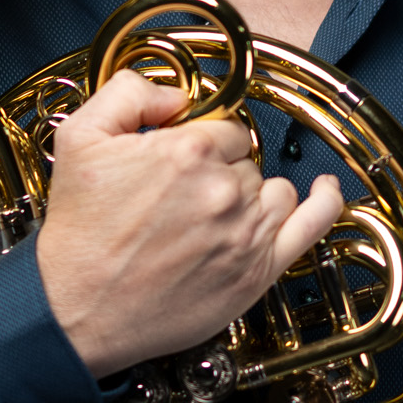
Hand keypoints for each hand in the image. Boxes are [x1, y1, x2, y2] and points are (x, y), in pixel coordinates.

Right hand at [34, 70, 342, 378]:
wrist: (77, 309)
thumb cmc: (78, 231)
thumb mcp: (79, 138)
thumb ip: (129, 93)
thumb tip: (177, 93)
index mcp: (186, 151)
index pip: (225, 128)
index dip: (204, 143)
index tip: (182, 164)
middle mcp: (223, 189)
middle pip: (246, 161)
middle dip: (221, 172)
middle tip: (181, 200)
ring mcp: (245, 232)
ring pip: (274, 190)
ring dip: (252, 195)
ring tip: (215, 214)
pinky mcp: (257, 271)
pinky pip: (313, 224)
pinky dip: (325, 202)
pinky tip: (325, 189)